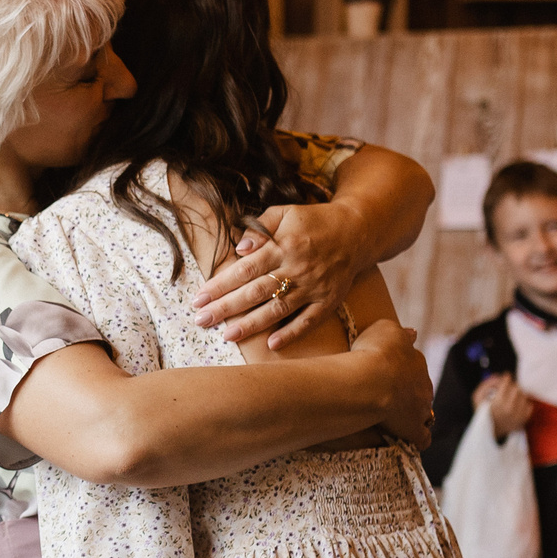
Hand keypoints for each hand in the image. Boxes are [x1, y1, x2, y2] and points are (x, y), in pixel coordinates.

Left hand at [190, 200, 371, 348]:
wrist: (358, 231)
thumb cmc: (313, 221)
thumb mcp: (285, 212)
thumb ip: (260, 227)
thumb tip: (239, 248)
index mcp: (283, 246)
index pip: (244, 270)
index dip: (219, 285)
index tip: (198, 299)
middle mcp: (297, 268)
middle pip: (255, 292)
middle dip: (226, 308)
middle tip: (201, 321)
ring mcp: (314, 287)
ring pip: (278, 309)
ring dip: (252, 324)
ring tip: (227, 335)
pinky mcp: (329, 300)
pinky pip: (309, 321)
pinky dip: (292, 333)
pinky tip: (272, 345)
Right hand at [352, 318, 432, 447]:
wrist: (372, 380)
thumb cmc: (374, 352)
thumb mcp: (384, 329)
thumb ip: (400, 332)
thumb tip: (412, 333)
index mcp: (416, 361)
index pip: (413, 364)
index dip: (400, 369)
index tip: (386, 372)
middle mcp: (423, 384)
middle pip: (420, 388)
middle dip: (408, 392)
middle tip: (387, 395)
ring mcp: (421, 408)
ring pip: (423, 411)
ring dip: (413, 414)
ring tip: (395, 418)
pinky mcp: (413, 429)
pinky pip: (421, 438)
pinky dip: (417, 439)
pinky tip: (408, 440)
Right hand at [476, 374, 534, 437]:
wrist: (489, 432)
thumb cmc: (483, 413)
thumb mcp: (477, 397)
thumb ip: (486, 384)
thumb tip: (498, 376)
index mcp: (498, 402)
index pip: (507, 383)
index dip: (506, 378)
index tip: (506, 376)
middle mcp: (510, 408)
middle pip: (517, 388)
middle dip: (512, 386)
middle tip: (508, 387)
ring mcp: (518, 414)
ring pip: (524, 396)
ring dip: (518, 394)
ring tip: (511, 397)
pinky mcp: (524, 419)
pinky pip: (529, 405)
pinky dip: (524, 403)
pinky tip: (517, 404)